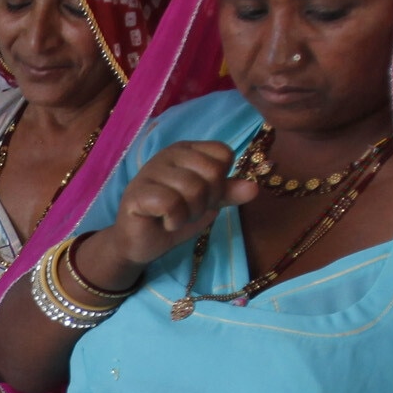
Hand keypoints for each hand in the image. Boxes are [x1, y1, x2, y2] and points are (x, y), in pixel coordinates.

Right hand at [102, 140, 257, 271]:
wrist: (142, 242)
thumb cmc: (174, 217)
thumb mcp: (208, 203)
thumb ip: (229, 192)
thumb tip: (255, 188)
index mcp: (187, 150)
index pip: (223, 154)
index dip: (221, 181)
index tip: (204, 195)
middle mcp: (169, 153)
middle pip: (212, 173)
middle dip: (206, 201)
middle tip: (188, 209)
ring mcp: (151, 170)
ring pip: (193, 189)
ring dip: (189, 213)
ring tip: (174, 216)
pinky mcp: (137, 192)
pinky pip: (171, 204)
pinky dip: (174, 220)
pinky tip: (164, 221)